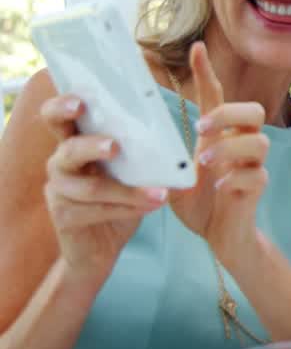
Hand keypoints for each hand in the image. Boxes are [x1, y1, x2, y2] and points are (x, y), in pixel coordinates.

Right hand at [40, 94, 168, 279]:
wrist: (101, 247)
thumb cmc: (119, 199)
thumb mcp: (131, 171)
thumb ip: (140, 152)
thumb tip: (174, 140)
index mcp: (75, 142)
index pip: (59, 117)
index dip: (63, 106)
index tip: (80, 101)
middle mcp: (61, 163)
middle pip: (68, 148)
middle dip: (91, 145)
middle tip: (114, 146)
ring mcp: (59, 191)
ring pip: (91, 187)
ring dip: (128, 190)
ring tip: (160, 193)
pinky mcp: (64, 217)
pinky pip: (98, 210)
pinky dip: (129, 208)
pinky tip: (154, 205)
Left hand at [168, 42, 269, 262]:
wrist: (221, 237)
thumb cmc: (198, 202)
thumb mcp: (176, 174)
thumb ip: (167, 156)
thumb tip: (135, 140)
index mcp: (218, 136)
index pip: (217, 96)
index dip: (207, 72)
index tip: (196, 48)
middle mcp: (239, 145)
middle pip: (254, 110)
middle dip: (228, 114)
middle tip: (201, 129)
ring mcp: (252, 166)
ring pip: (259, 141)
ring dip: (230, 147)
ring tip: (204, 162)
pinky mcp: (258, 188)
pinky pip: (257, 175)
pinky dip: (236, 178)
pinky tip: (219, 186)